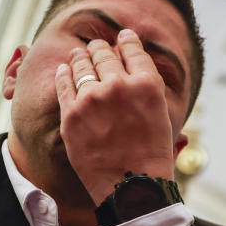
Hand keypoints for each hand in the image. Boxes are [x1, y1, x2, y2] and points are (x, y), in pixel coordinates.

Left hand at [55, 29, 174, 203]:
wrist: (132, 188)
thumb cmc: (151, 155)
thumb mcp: (161, 114)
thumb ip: (147, 85)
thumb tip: (135, 63)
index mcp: (147, 84)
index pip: (132, 48)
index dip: (126, 40)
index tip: (123, 37)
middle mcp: (119, 86)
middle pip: (104, 54)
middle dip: (100, 48)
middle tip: (96, 47)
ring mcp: (92, 99)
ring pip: (82, 64)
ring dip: (81, 56)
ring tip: (79, 55)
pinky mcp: (71, 114)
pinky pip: (64, 83)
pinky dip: (64, 73)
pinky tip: (64, 70)